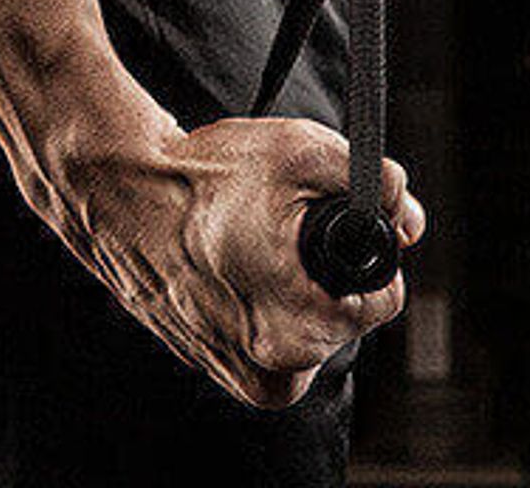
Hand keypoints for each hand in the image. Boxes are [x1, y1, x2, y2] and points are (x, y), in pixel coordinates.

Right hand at [63, 117, 426, 407]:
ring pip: (310, 329)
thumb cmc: (205, 175)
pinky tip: (235, 268)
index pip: (383, 300)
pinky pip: (272, 339)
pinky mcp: (219, 372)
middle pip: (346, 316)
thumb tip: (408, 219)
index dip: (367, 250)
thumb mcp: (303, 152)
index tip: (327, 224)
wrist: (121, 194)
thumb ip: (376, 182)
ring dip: (296, 290)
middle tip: (281, 230)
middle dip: (329, 272)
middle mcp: (274, 371)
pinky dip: (264, 303)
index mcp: (302, 329)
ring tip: (252, 247)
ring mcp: (242, 377)